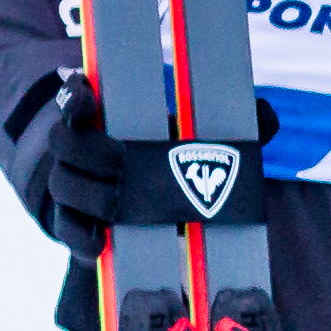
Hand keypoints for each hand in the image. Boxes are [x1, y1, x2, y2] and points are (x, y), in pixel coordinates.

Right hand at [20, 83, 271, 254]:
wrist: (141, 207)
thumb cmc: (169, 162)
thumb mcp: (197, 139)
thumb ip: (232, 124)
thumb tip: (266, 116)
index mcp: (105, 121)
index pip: (77, 99)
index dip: (75, 94)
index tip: (86, 89)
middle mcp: (81, 151)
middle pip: (65, 142)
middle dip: (89, 148)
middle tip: (120, 156)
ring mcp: (73, 187)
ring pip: (64, 185)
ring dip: (90, 192)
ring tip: (119, 201)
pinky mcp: (74, 224)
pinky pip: (67, 230)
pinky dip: (82, 236)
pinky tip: (101, 242)